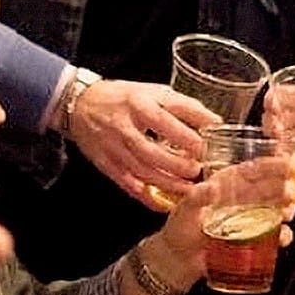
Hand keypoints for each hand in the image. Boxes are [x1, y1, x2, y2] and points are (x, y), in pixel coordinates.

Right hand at [67, 80, 218, 207]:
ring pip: (140, 171)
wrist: (80, 104)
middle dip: (176, 165)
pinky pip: (127, 184)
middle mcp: (124, 127)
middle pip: (151, 151)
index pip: (163, 122)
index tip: (203, 147)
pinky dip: (145, 196)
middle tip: (197, 170)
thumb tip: (215, 121)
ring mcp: (112, 147)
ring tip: (188, 189)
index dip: (184, 137)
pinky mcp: (106, 164)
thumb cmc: (124, 97)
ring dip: (166, 183)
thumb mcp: (154, 92)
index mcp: (139, 105)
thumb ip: (185, 107)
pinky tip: (162, 202)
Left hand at [130, 160, 294, 294]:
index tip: (286, 164)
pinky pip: (275, 235)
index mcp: (228, 184)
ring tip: (287, 212)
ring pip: (278, 208)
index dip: (272, 164)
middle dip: (285, 186)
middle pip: (272, 187)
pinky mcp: (255, 239)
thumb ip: (196, 198)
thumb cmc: (179, 230)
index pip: (254, 169)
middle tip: (289, 192)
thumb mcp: (184, 210)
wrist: (179, 261)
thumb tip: (210, 188)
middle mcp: (243, 199)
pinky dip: (283, 235)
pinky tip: (282, 237)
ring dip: (287, 208)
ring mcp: (251, 219)